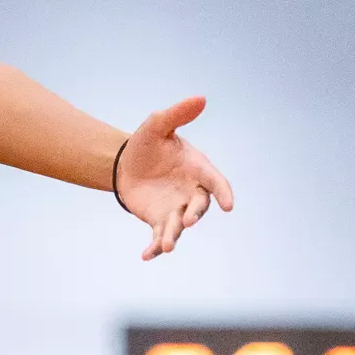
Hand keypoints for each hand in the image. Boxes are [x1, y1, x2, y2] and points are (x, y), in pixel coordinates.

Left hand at [116, 97, 232, 260]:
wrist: (126, 163)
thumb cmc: (148, 143)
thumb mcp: (158, 125)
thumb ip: (178, 114)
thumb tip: (201, 98)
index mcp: (197, 169)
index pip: (215, 182)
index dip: (223, 193)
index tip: (228, 205)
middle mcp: (191, 192)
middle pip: (199, 206)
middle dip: (195, 214)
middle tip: (188, 221)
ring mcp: (176, 209)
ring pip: (179, 225)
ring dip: (174, 236)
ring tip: (167, 246)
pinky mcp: (160, 221)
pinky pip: (161, 236)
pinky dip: (156, 247)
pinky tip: (147, 256)